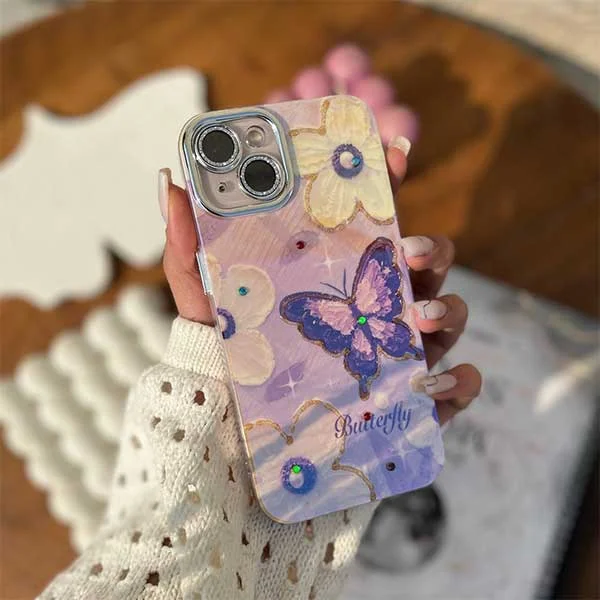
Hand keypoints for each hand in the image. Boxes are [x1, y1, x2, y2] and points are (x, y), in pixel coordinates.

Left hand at [159, 145, 480, 424]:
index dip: (390, 183)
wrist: (229, 422)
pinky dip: (460, 383)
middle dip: (430, 251)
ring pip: (447, 318)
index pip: (375, 222)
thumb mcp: (203, 294)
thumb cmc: (224, 351)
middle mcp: (374, 308)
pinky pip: (452, 390)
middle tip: (407, 251)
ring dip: (450, 309)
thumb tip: (170, 179)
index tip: (393, 154)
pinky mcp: (405, 401)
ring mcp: (395, 352)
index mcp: (338, 273)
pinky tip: (440, 383)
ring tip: (424, 316)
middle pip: (423, 267)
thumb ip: (189, 241)